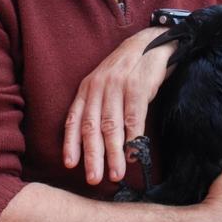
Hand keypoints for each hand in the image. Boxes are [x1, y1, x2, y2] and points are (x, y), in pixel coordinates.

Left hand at [64, 27, 175, 185]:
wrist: (151, 42)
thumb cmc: (127, 70)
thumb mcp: (104, 85)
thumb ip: (96, 108)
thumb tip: (92, 142)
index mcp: (87, 88)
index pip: (74, 119)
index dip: (71, 143)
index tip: (70, 165)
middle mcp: (99, 87)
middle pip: (92, 127)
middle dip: (92, 156)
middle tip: (94, 178)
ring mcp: (118, 86)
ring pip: (112, 126)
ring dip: (113, 154)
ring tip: (116, 174)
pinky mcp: (138, 86)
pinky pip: (133, 118)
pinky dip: (133, 138)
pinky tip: (134, 153)